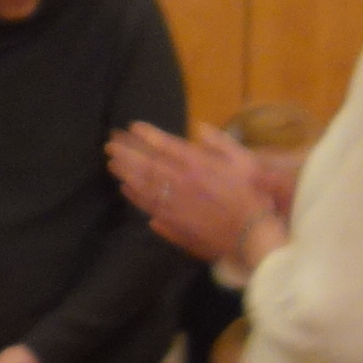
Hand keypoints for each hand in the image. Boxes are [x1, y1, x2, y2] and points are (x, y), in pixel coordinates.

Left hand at [108, 122, 279, 271]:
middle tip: (110, 144)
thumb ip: (220, 142)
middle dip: (127, 152)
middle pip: (146, 165)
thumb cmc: (252, 197)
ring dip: (125, 172)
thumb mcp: (244, 161)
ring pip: (143, 185)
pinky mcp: (173, 224)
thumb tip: (198, 128)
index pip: (164, 145)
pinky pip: (148, 206)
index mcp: (197, 165)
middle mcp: (180, 183)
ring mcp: (173, 205)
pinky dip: (135, 195)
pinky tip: (126, 188)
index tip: (132, 127)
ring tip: (112, 162)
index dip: (147, 135)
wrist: (251, 236)